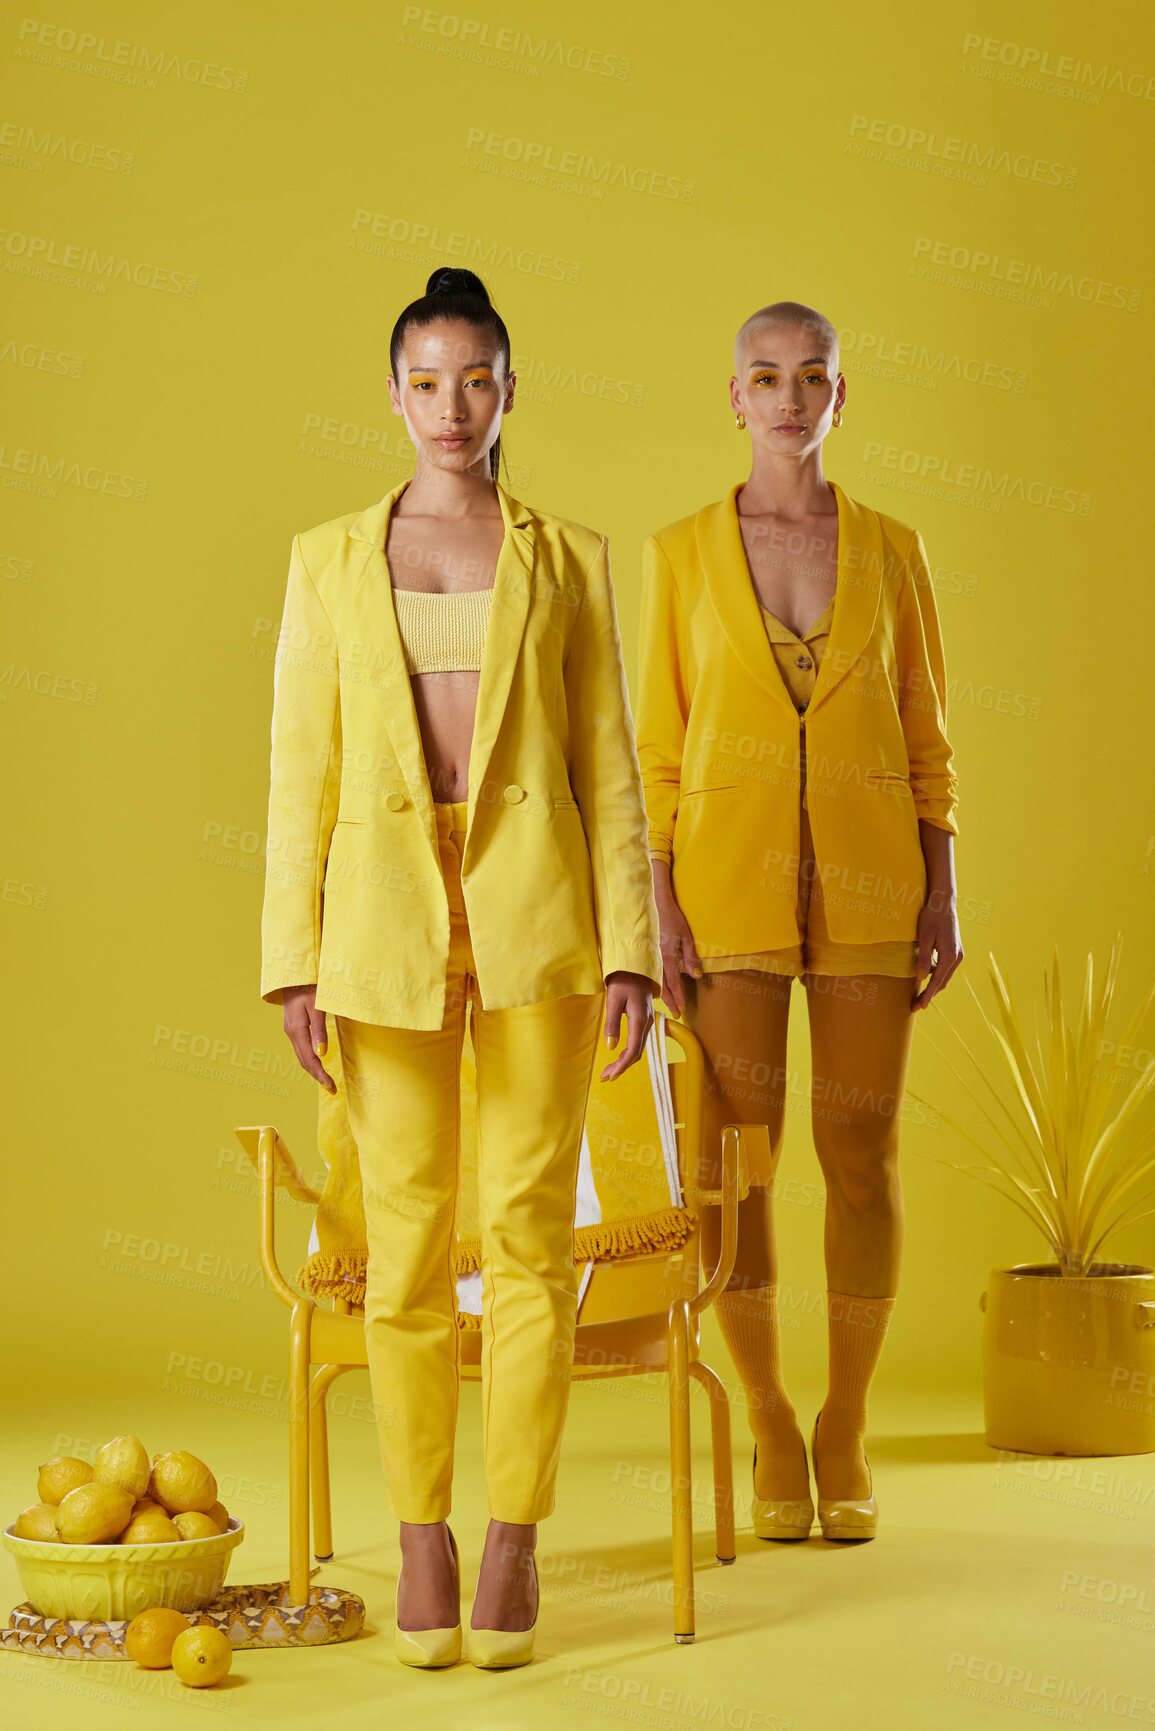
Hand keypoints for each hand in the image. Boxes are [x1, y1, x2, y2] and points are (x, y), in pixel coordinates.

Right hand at [282, 984, 336, 1092]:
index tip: (331, 1087)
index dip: (320, 1075)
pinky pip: (301, 1048)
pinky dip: (309, 1059)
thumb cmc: (309, 987)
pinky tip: (317, 1062)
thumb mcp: (317, 1006)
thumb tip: (321, 1054)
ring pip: (301, 1056)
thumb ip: (319, 1030)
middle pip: (304, 1061)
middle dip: (317, 1076)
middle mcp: (291, 1033)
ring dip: (313, 1069)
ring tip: (326, 1080)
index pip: (309, 1059)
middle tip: (332, 1088)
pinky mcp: (293, 1027)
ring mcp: (290, 1030)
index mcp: (296, 1030)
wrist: (293, 975)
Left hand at [601, 972, 654, 1080]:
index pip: (633, 1050)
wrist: (636, 966)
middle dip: (622, 1067)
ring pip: (639, 1047)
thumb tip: (610, 1047)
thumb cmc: (623, 980)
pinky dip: (629, 1051)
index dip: (622, 1066)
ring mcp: (648, 1021)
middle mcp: (648, 1023)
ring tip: (610, 1070)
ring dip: (625, 1060)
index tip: (609, 1076)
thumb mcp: (613, 1000)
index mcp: (640, 1019)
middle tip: (605, 1076)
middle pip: (637, 1052)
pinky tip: (619, 1055)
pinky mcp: (645, 1019)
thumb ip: (612, 1023)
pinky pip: (639, 1040)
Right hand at [653, 889, 701, 1018]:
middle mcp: (656, 959)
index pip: (673, 982)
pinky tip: (656, 986)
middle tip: (675, 1013)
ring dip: (661, 993)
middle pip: (662, 985)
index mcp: (667, 956)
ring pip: (654, 980)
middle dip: (669, 1000)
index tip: (681, 1009)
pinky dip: (653, 982)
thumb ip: (690, 956)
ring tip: (667, 1003)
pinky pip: (650, 971)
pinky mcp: (645, 952)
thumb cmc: (670, 917)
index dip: (678, 997)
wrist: (652, 902)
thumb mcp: (685, 935)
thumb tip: (696, 975)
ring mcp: (649, 956)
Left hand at [911, 888, 962, 1011]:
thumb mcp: (924, 938)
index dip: (928, 995)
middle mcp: (957, 958)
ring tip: (919, 995)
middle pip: (942, 982)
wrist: (943, 904)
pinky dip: (936, 975)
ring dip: (934, 986)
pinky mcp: (955, 951)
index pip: (937, 981)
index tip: (920, 1006)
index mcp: (950, 956)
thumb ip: (924, 958)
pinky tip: (926, 975)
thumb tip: (921, 978)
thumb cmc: (931, 918)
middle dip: (930, 994)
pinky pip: (945, 968)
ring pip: (945, 976)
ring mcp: (958, 954)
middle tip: (915, 1005)